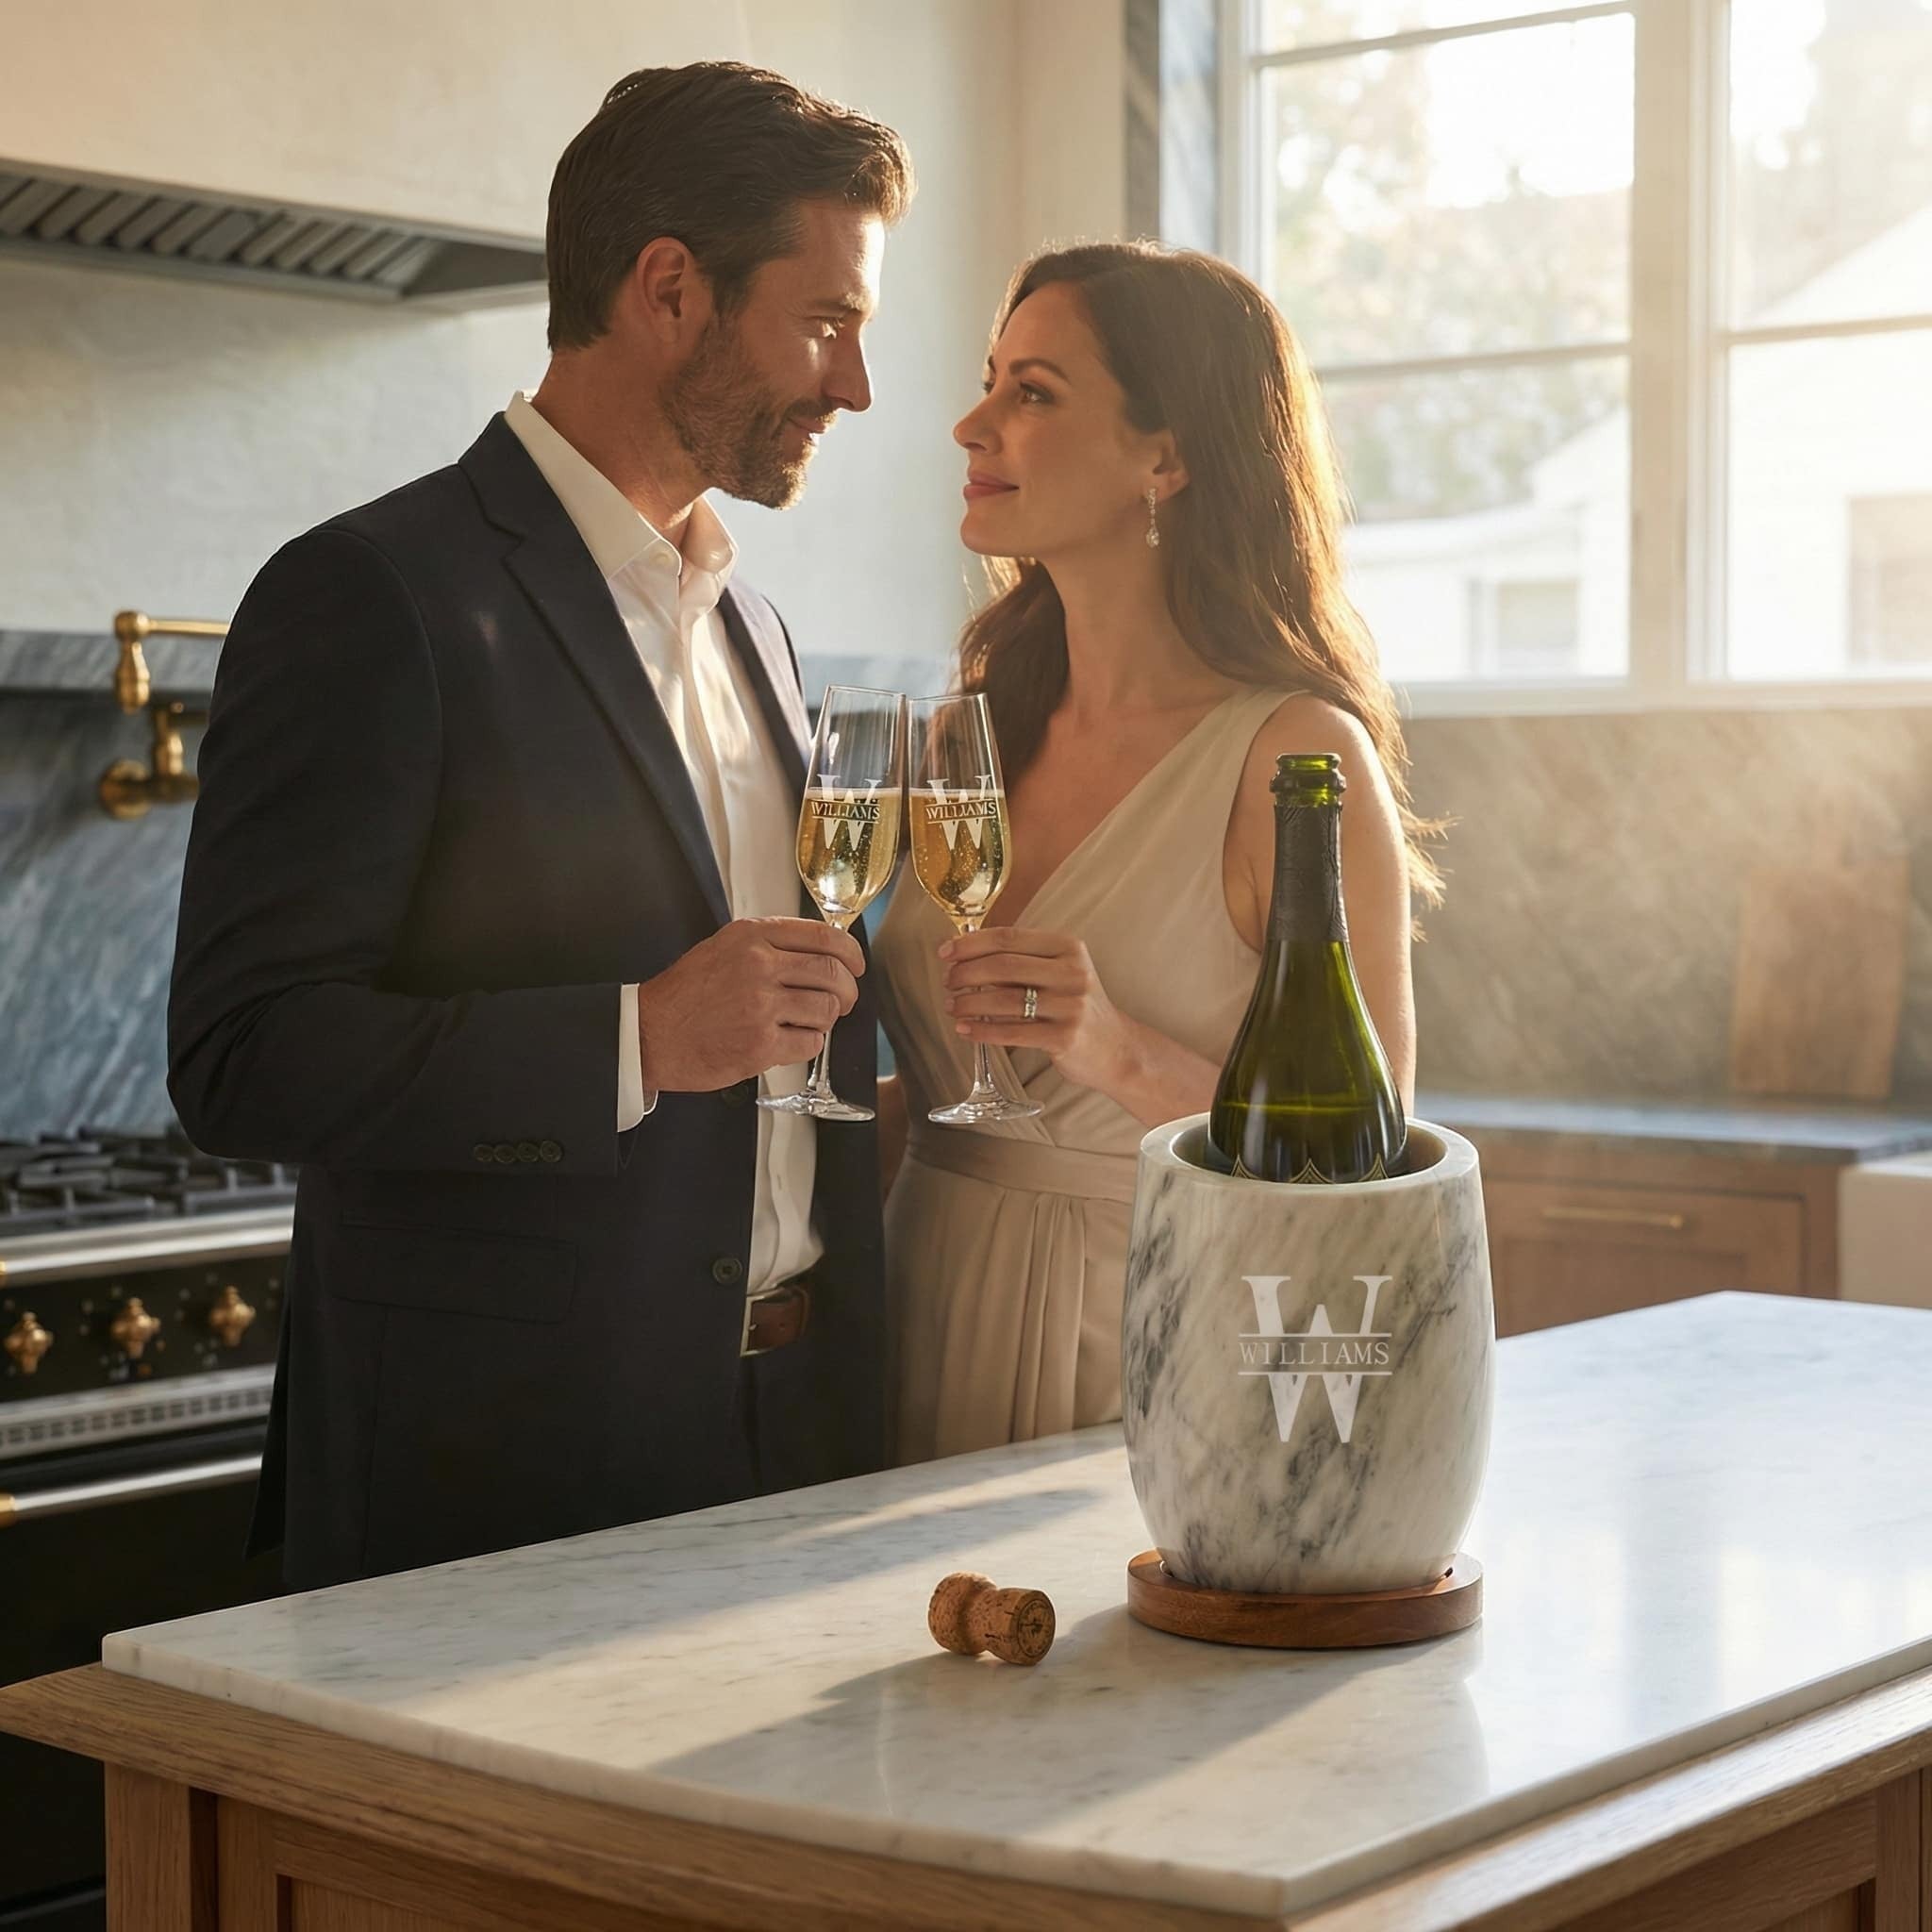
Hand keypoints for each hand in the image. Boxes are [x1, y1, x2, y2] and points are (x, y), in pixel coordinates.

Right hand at [636, 918, 862, 1091]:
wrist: (649, 1034)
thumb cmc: (686, 995)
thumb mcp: (722, 948)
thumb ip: (768, 945)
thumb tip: (821, 952)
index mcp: (751, 936)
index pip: (822, 935)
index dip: (850, 952)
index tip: (856, 965)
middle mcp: (758, 965)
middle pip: (832, 972)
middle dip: (847, 990)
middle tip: (843, 1001)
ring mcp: (760, 1005)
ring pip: (825, 1008)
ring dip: (826, 1018)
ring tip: (809, 1022)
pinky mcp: (760, 1044)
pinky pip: (810, 1042)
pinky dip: (809, 1043)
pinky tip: (791, 1040)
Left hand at [941, 926, 1130, 1094]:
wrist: (1116, 1048)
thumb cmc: (1076, 1006)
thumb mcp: (1058, 973)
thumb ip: (1020, 962)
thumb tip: (966, 956)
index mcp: (1069, 947)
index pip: (1009, 937)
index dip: (971, 943)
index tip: (945, 952)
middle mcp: (1073, 972)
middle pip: (1003, 966)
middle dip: (966, 973)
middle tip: (948, 982)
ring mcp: (1071, 1005)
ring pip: (1004, 1000)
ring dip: (969, 1003)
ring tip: (952, 1006)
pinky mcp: (1065, 1037)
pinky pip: (1012, 1032)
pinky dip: (982, 1030)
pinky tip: (965, 1030)